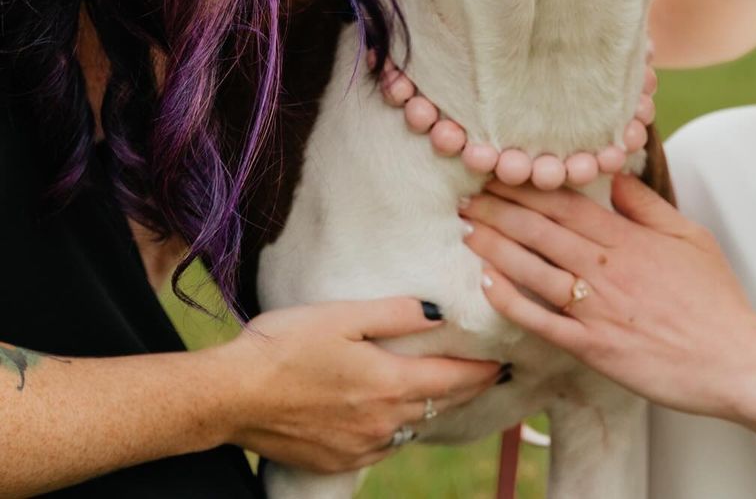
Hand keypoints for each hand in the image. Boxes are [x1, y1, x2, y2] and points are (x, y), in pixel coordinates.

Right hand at [216, 298, 502, 471]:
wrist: (233, 395)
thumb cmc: (285, 345)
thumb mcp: (343, 316)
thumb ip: (396, 313)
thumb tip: (439, 313)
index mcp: (388, 384)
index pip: (451, 379)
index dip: (480, 371)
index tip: (504, 364)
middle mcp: (382, 423)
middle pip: (437, 406)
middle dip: (466, 390)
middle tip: (490, 378)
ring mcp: (360, 447)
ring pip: (412, 429)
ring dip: (433, 411)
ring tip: (448, 393)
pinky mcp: (337, 460)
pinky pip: (383, 446)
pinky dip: (399, 429)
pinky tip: (397, 417)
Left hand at [462, 175, 755, 417]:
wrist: (734, 361)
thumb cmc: (715, 299)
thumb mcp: (689, 236)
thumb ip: (647, 205)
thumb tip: (614, 176)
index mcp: (627, 239)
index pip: (566, 202)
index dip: (527, 185)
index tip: (498, 171)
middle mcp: (605, 269)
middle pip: (540, 230)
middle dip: (499, 210)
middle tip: (465, 195)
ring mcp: (597, 310)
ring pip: (533, 270)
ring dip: (495, 247)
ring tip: (466, 229)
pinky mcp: (594, 348)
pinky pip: (543, 321)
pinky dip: (511, 301)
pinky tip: (487, 283)